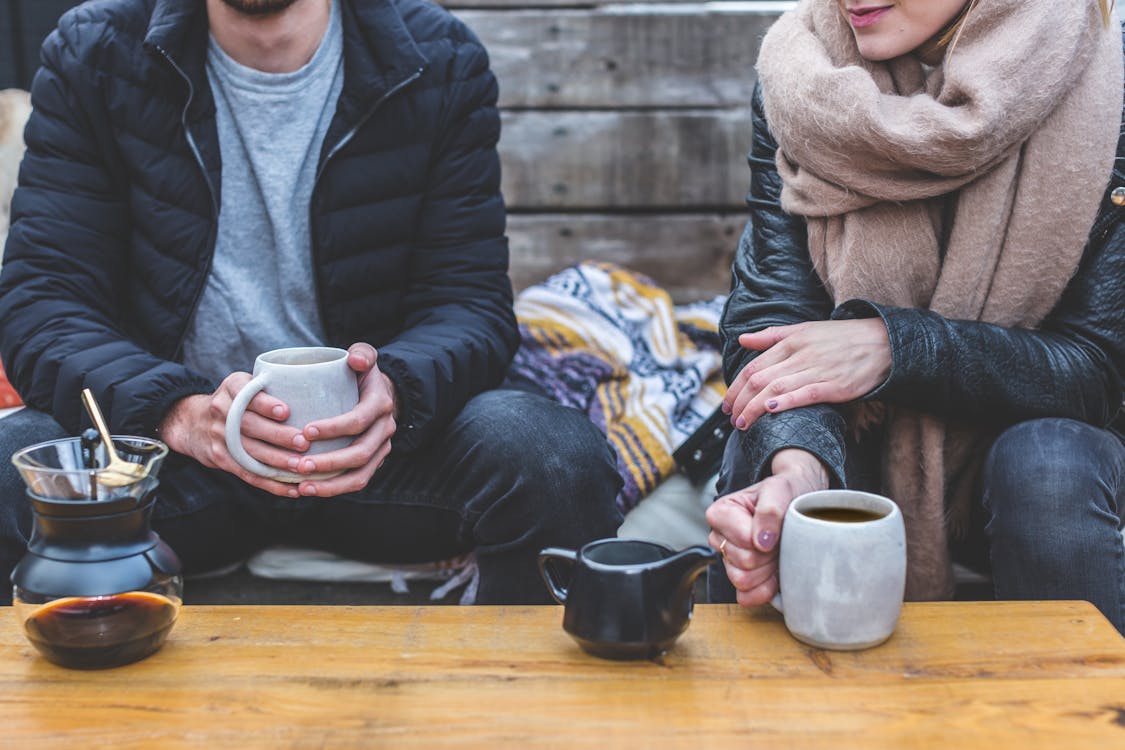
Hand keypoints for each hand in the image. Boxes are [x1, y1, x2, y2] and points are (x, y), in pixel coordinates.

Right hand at [157, 374, 309, 497]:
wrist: (191, 422)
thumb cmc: (234, 401)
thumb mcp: (242, 384)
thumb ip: (267, 387)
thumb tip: (311, 394)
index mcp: (232, 388)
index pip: (247, 395)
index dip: (266, 404)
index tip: (286, 412)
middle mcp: (222, 410)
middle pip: (250, 425)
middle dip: (278, 436)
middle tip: (303, 443)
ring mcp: (220, 436)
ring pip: (250, 452)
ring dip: (277, 462)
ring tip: (301, 467)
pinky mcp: (222, 458)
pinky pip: (248, 473)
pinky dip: (271, 484)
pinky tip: (292, 489)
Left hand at [289, 342, 397, 497]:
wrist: (379, 394)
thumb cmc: (361, 375)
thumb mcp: (365, 356)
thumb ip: (362, 353)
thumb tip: (354, 360)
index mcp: (381, 405)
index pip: (358, 420)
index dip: (334, 428)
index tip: (305, 431)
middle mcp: (385, 430)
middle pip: (360, 453)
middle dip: (329, 462)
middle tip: (299, 464)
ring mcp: (380, 449)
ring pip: (360, 475)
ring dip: (331, 484)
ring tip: (302, 486)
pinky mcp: (373, 463)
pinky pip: (356, 482)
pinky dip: (333, 489)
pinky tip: (307, 490)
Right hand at [706, 449, 828, 605]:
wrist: (799, 502)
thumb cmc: (786, 492)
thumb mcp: (781, 490)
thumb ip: (769, 511)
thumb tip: (761, 541)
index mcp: (721, 513)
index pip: (743, 541)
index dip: (765, 538)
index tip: (776, 526)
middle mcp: (720, 538)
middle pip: (743, 563)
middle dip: (768, 554)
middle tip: (780, 538)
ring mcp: (729, 560)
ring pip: (743, 581)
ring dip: (767, 570)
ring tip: (778, 551)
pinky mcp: (741, 579)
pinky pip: (746, 597)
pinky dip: (765, 589)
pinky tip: (775, 572)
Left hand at [722, 319, 890, 430]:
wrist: (883, 343)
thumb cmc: (841, 338)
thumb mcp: (805, 329)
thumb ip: (772, 336)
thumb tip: (742, 339)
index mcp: (791, 341)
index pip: (753, 366)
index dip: (735, 386)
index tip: (727, 404)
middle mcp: (801, 355)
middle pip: (760, 379)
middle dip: (740, 401)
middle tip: (731, 418)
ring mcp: (818, 370)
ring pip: (776, 388)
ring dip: (754, 408)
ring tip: (743, 424)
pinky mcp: (835, 386)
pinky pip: (805, 394)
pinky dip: (785, 402)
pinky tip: (769, 410)